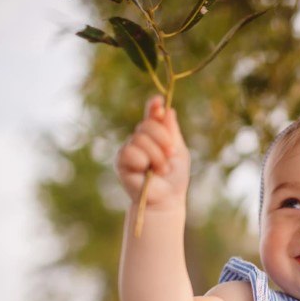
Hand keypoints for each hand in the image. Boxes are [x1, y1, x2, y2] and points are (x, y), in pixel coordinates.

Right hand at [116, 96, 189, 210]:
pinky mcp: (121, 161)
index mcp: (155, 136)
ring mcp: (129, 149)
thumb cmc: (174, 178)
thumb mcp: (178, 151)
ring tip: (160, 170)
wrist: (167, 199)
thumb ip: (171, 131)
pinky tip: (146, 172)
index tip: (159, 101)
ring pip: (140, 138)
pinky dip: (143, 161)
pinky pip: (131, 151)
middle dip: (163, 139)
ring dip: (156, 156)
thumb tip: (168, 109)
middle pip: (147, 125)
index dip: (153, 107)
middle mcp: (140, 140)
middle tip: (170, 155)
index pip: (152, 116)